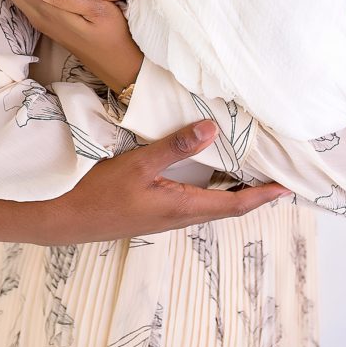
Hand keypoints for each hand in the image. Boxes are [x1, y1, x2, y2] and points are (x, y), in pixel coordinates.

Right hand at [0, 121, 289, 244]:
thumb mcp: (137, 165)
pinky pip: (186, 199)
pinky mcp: (146, 210)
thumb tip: (211, 128)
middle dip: (251, 193)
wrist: (57, 218)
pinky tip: (198, 172)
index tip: (287, 188)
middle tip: (272, 177)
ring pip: (205, 204)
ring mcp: (160, 215)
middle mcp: (175, 216)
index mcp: (180, 207)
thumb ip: (173, 146)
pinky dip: (203, 187)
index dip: (262, 196)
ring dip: (228, 191)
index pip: (233, 205)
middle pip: (224, 207)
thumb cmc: (96, 193)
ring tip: (245, 172)